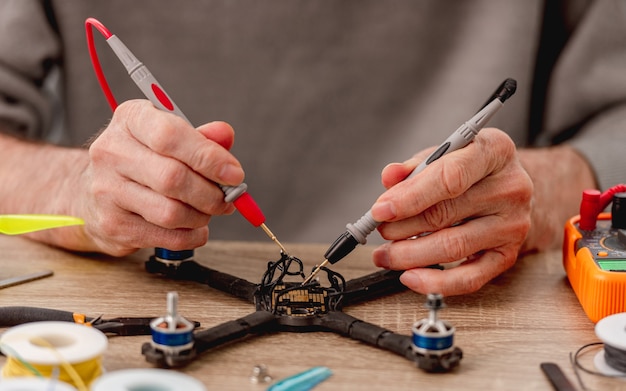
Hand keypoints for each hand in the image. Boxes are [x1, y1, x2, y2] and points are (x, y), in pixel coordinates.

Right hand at [77, 100, 243, 255]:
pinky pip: (165, 237)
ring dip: (202, 216)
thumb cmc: (143, 160)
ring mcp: (106, 190)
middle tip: (228, 198)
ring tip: (208, 211)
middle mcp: (111, 151)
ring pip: (171, 212)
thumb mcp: (170, 137)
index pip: (170, 136)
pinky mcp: (112, 224)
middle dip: (211, 193)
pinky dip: (191, 236)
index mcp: (130, 119)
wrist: (93, 192)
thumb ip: (201, 137)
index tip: (235, 174)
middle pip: (173, 178)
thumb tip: (225, 135)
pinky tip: (195, 227)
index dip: (208, 157)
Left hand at [370, 128, 532, 295]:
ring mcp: (512, 224)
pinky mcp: (507, 255)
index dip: (410, 197)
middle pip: (444, 215)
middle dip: (401, 227)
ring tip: (386, 254)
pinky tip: (410, 277)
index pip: (449, 178)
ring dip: (409, 255)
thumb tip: (389, 177)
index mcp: (494, 151)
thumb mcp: (445, 154)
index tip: (381, 210)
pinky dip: (435, 282)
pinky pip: (469, 278)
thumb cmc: (471, 168)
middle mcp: (510, 188)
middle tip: (379, 229)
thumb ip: (415, 165)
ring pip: (452, 247)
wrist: (510, 188)